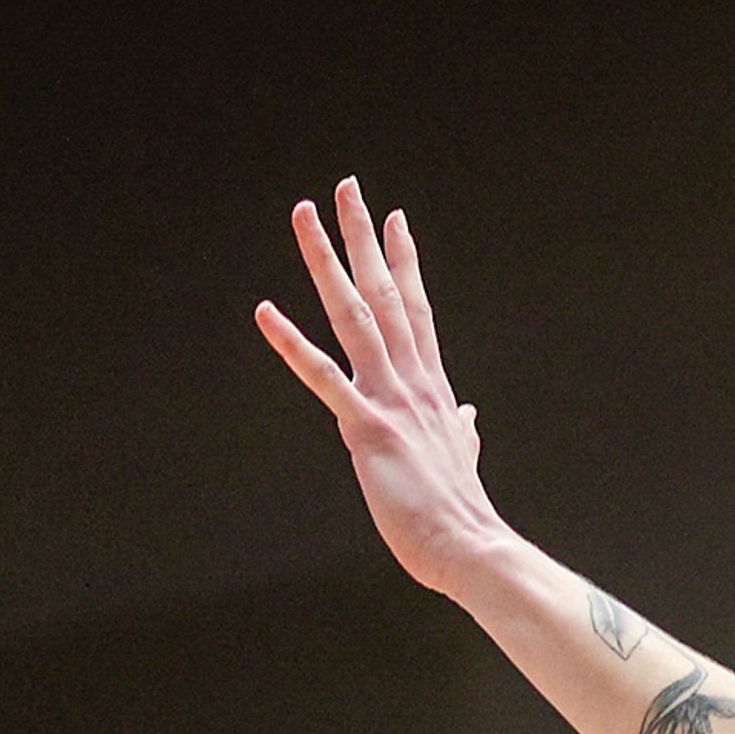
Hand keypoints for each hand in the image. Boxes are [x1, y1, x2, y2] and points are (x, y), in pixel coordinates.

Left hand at [257, 179, 507, 598]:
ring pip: (355, 314)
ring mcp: (390, 399)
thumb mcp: (463, 460)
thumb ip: (463, 432)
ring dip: (326, 261)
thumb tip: (471, 417)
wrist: (470, 546)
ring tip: (304, 215)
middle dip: (363, 237)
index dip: (405, 260)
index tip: (395, 219)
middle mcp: (412, 380)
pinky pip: (322, 376)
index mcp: (432, 388)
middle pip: (385, 292)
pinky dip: (291, 342)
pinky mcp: (367, 429)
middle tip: (346, 187)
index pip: (416, 309)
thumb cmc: (460, 514)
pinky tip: (264, 311)